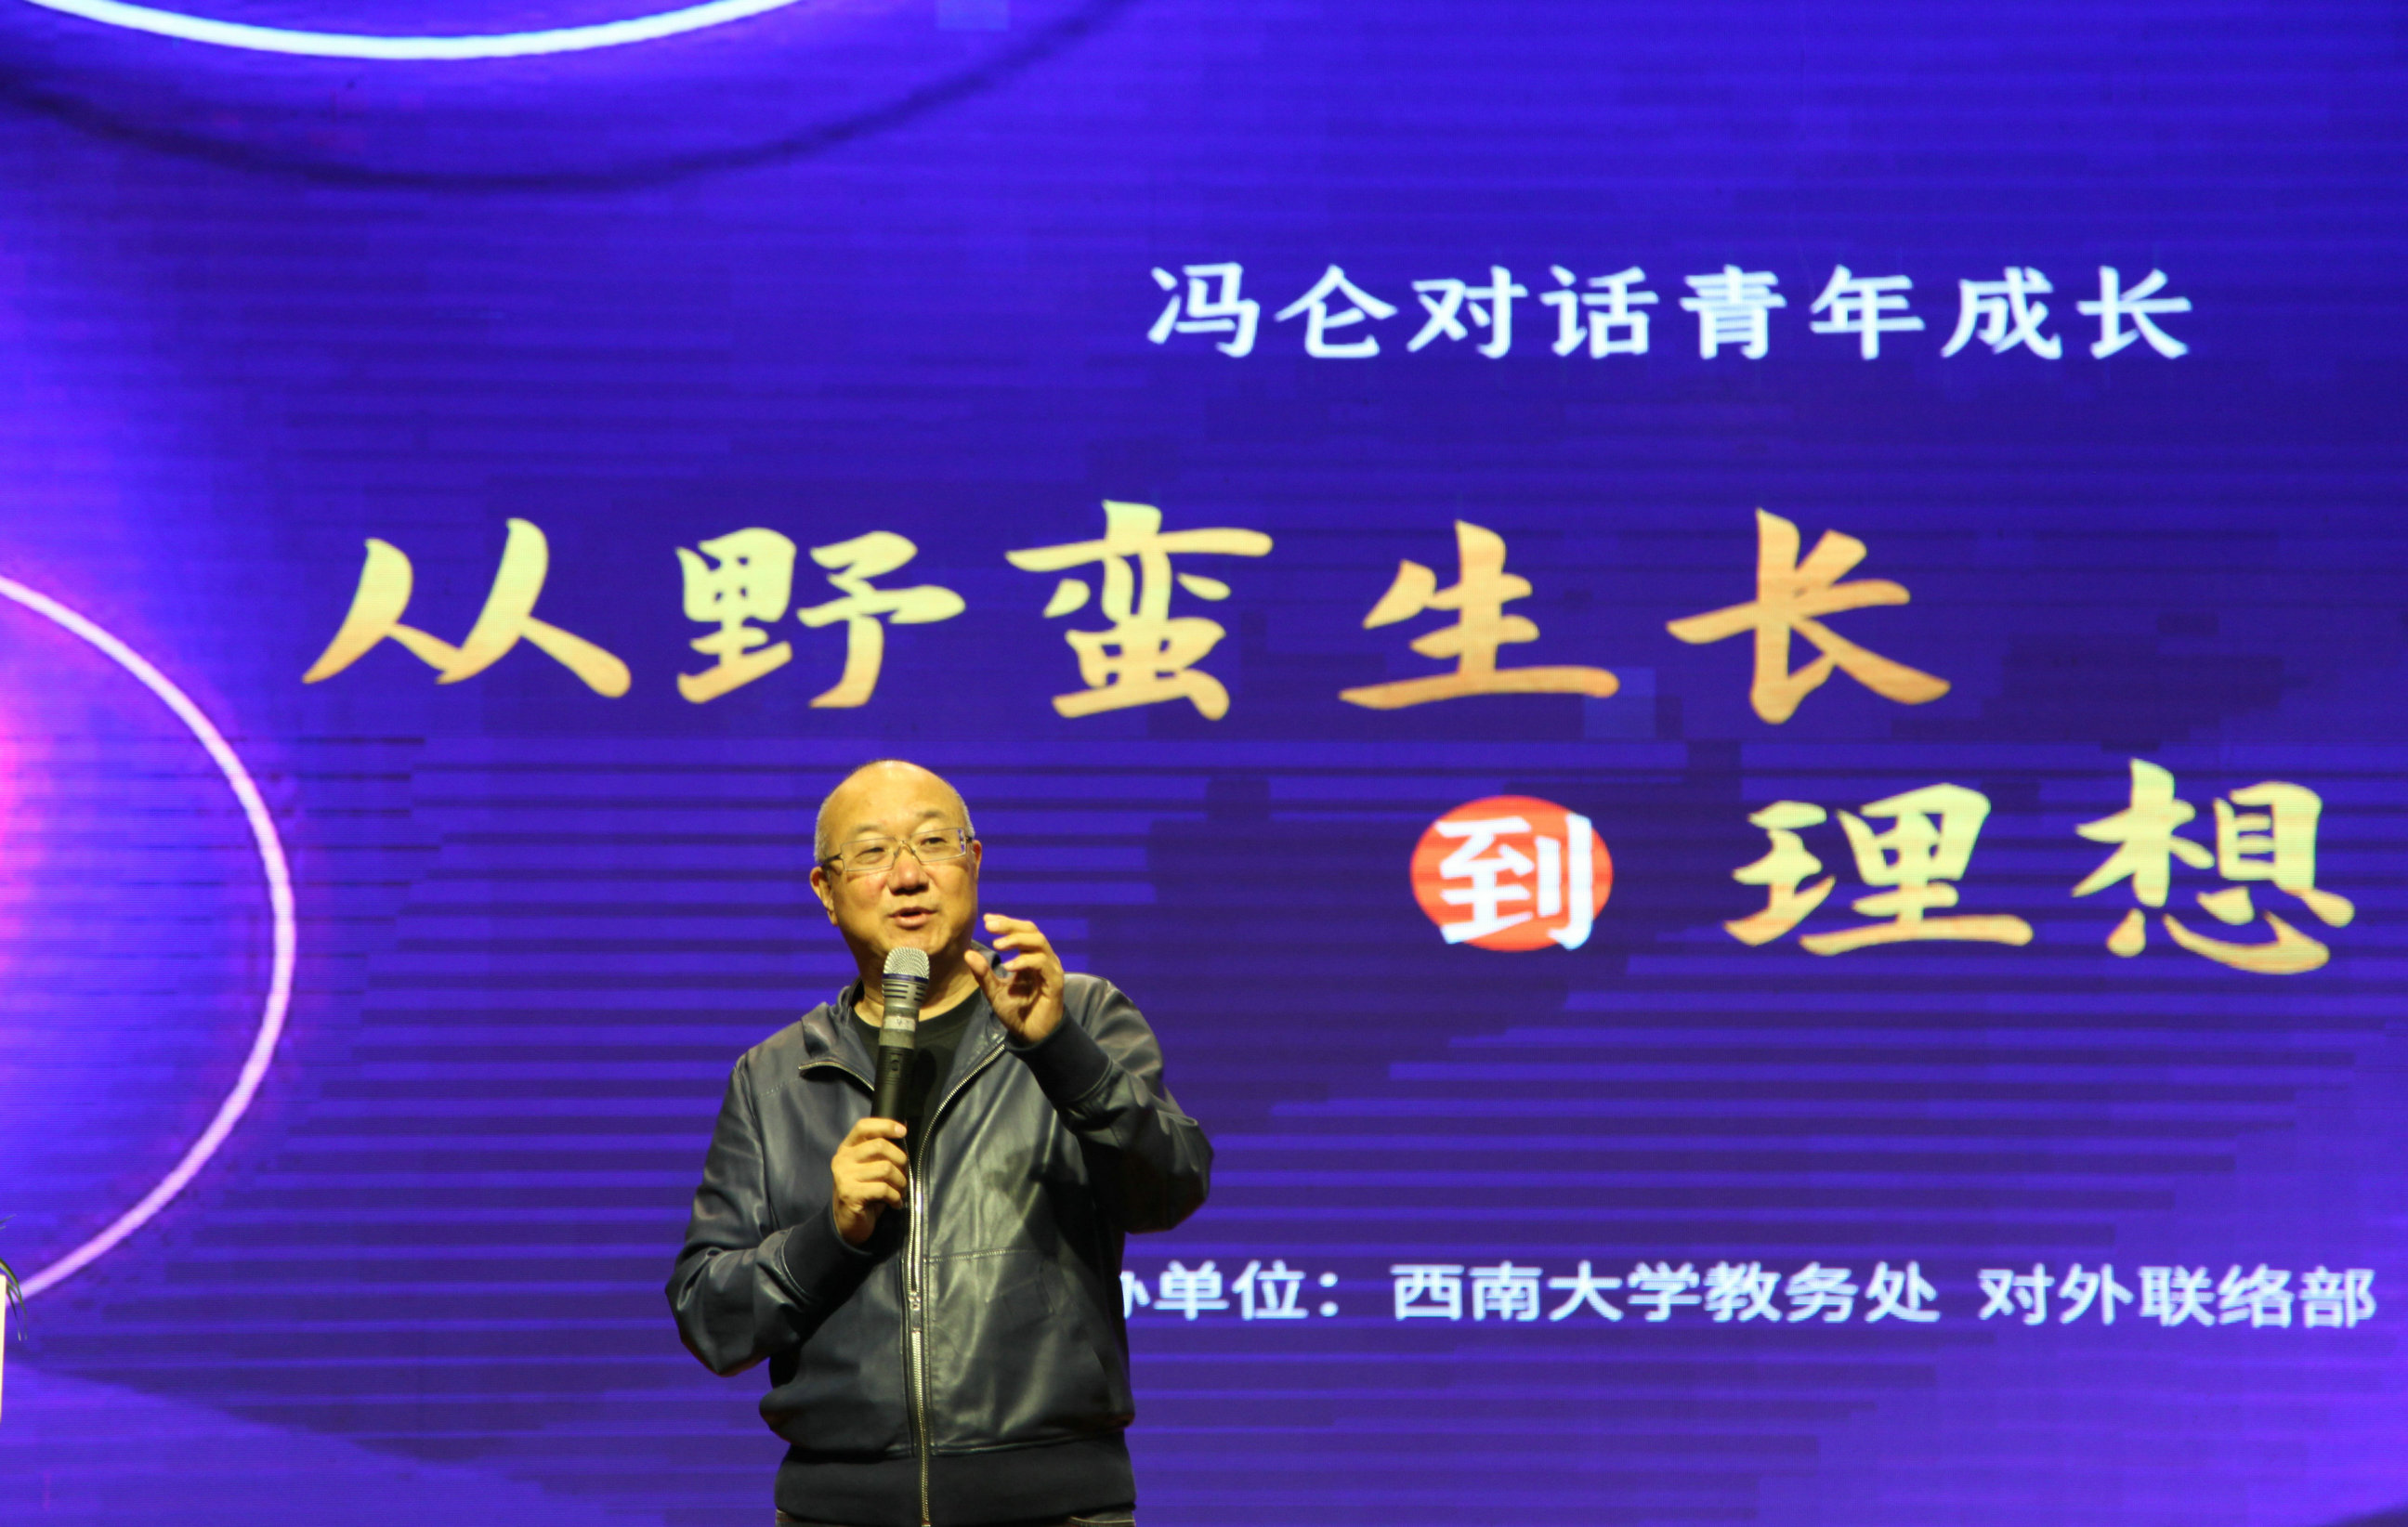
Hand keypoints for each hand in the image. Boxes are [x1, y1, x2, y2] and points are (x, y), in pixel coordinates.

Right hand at [830, 1117, 907, 1244]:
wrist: (847, 1223)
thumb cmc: (864, 1192)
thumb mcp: (869, 1168)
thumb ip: (878, 1153)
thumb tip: (902, 1132)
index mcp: (847, 1148)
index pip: (864, 1126)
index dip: (885, 1125)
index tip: (902, 1131)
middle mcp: (843, 1159)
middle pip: (880, 1146)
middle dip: (900, 1160)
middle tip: (903, 1175)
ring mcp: (844, 1176)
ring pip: (886, 1168)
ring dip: (900, 1182)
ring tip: (900, 1191)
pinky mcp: (850, 1194)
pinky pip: (883, 1189)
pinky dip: (895, 1197)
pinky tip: (895, 1203)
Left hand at [966, 913, 1064, 1044]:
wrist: (1031, 1036)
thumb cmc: (1017, 1013)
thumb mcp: (994, 992)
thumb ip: (983, 974)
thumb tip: (968, 952)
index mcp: (1030, 958)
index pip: (1022, 931)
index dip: (1006, 923)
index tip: (987, 920)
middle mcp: (1043, 959)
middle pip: (1031, 931)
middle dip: (1010, 925)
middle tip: (990, 926)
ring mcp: (1050, 969)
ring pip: (1039, 942)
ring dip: (1017, 939)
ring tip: (998, 945)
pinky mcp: (1055, 982)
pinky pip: (1042, 963)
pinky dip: (1025, 960)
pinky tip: (1008, 966)